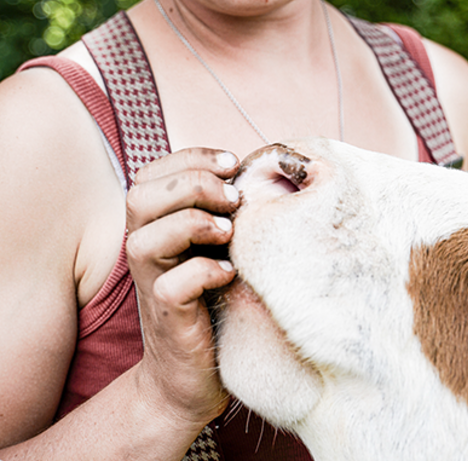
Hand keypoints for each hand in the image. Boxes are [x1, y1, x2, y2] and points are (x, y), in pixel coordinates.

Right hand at [125, 148, 240, 428]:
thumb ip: (222, 206)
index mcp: (154, 224)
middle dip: (193, 184)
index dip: (191, 157)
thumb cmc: (213, 296)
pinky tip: (229, 273)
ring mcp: (151, 284)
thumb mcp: (216, 242)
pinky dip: (203, 271)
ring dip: (193, 224)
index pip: (152, 172)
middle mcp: (144, 250)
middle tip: (234, 198)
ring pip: (143, 240)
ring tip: (230, 233)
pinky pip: (171, 286)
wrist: (193, 374)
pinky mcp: (167, 317)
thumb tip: (264, 167)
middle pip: (140, 196)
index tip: (233, 162)